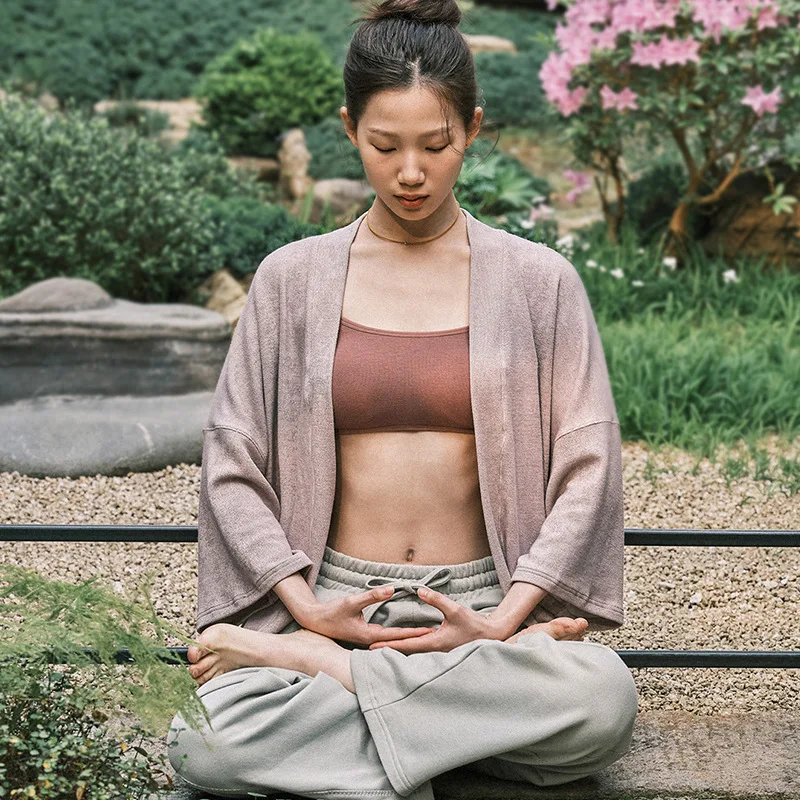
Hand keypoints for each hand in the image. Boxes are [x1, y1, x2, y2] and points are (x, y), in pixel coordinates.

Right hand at [294, 585, 433, 647]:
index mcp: (368, 635)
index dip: (414, 633)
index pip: (397, 636)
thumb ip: (372, 596)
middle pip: (397, 642)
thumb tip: (391, 589)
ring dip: (408, 639)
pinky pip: (385, 639)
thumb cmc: (332, 612)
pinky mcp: (365, 637)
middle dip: (415, 639)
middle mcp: (369, 641)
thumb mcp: (352, 601)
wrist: (315, 620)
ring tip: (425, 636)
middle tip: (434, 635)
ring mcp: (367, 641)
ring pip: (392, 642)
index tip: (430, 631)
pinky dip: (397, 637)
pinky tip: (405, 635)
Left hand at [367, 587, 511, 653]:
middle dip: (387, 650)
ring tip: (380, 648)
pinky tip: (403, 646)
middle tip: (368, 649)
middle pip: (405, 652)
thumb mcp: (455, 609)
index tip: (372, 646)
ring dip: (396, 650)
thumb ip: (436, 600)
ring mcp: (437, 652)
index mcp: (434, 643)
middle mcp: (433, 651)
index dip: (388, 644)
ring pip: (412, 652)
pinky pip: (420, 650)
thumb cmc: (474, 624)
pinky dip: (408, 648)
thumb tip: (418, 590)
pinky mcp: (441, 650)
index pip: (405, 644)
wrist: (490, 637)